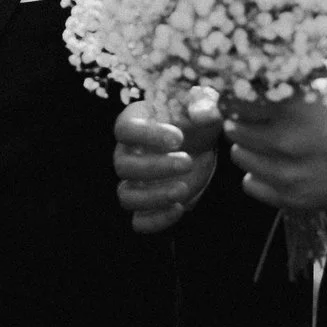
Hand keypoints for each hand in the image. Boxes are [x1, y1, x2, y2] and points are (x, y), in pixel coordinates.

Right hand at [113, 96, 222, 232]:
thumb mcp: (204, 106)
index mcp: (134, 124)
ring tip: (183, 189)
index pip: (124, 130)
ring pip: (126, 196)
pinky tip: (180, 208)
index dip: (147, 135)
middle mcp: (127, 154)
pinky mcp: (148, 206)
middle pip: (123, 165)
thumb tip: (202, 114)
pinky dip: (156, 220)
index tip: (178, 138)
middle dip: (155, 167)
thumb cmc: (196, 119)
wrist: (201, 145)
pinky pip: (139, 221)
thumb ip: (204, 105)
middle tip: (187, 162)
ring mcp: (134, 182)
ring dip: (153, 196)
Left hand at [223, 74, 326, 213]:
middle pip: (234, 128)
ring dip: (250, 147)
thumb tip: (270, 61)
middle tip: (255, 118)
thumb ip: (301, 71)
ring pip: (241, 157)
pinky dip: (257, 176)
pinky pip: (251, 186)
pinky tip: (274, 165)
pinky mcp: (296, 198)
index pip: (236, 100)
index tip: (240, 95)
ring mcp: (289, 172)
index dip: (236, 96)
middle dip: (242, 121)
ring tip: (268, 142)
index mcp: (294, 106)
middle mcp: (285, 139)